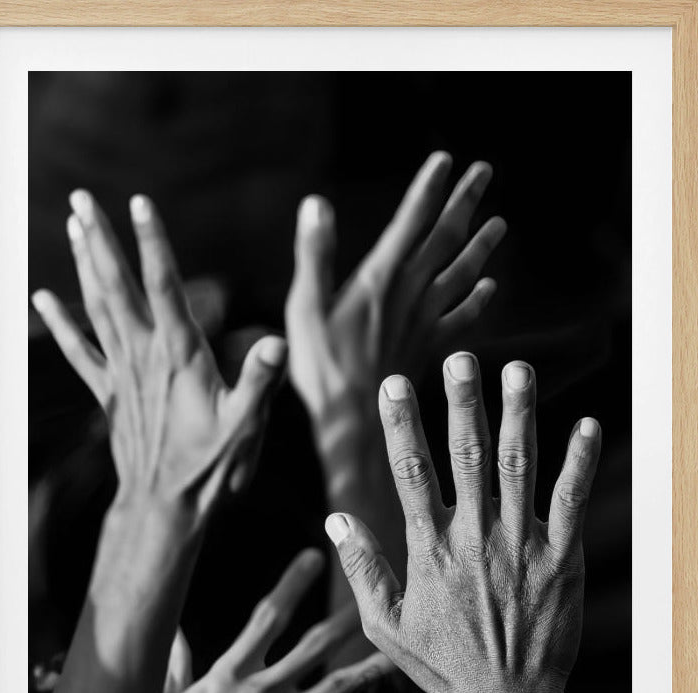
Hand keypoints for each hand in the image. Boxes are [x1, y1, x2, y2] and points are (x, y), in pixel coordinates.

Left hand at [32, 191, 286, 516]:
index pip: (164, 286)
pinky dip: (60, 323)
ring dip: (84, 264)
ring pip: (97, 307)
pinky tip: (42, 298)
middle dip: (100, 240)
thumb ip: (260, 382)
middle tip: (81, 200)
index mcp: (180, 355)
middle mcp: (145, 356)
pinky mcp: (110, 395)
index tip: (138, 202)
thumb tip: (276, 341)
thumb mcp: (246, 426)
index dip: (152, 242)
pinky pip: (79, 351)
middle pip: (117, 286)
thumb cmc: (210, 469)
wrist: (165, 509)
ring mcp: (123, 374)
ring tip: (72, 225)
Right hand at [151, 549, 391, 692]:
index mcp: (227, 672)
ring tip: (391, 652)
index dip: (291, 586)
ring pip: (329, 689)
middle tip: (366, 594)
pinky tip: (364, 691)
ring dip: (362, 668)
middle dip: (339, 620)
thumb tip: (173, 627)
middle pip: (309, 649)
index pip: (265, 619)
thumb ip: (176, 657)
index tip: (310, 558)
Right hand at [285, 153, 505, 428]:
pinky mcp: (430, 348)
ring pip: (461, 275)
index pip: (410, 221)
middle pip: (445, 238)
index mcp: (379, 278)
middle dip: (465, 202)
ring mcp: (424, 322)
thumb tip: (317, 204)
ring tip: (500, 224)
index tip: (445, 159)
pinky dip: (479, 301)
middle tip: (485, 172)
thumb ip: (315, 254)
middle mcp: (410, 294)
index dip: (428, 187)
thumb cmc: (322, 368)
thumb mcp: (305, 308)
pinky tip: (491, 288)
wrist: (354, 421)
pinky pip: (462, 319)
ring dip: (481, 247)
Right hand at [325, 353, 601, 692]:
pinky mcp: (559, 560)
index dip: (401, 424)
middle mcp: (474, 539)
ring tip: (519, 370)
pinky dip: (579, 464)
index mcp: (429, 550)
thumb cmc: (441, 665)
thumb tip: (333, 519)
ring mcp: (520, 547)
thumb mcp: (384, 624)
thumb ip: (362, 568)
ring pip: (518, 469)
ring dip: (519, 416)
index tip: (394, 383)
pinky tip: (588, 425)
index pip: (410, 473)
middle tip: (462, 358)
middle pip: (467, 457)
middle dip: (463, 402)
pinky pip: (572, 504)